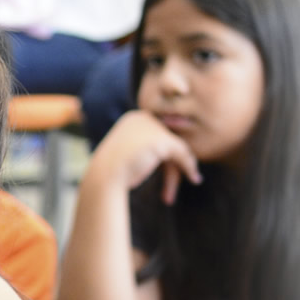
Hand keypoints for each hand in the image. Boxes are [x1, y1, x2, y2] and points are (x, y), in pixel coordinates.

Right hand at [88, 110, 202, 202]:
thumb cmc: (114, 170)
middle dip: (172, 163)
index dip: (165, 154)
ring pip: (176, 146)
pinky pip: (182, 153)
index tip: (170, 171)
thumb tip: (175, 153)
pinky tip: (195, 178)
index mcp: (133, 119)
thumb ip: (147, 148)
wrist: (104, 177)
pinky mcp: (161, 140)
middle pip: (167, 140)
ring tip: (191, 181)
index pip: (157, 133)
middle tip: (174, 181)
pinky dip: (189, 166)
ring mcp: (152, 128)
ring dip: (182, 166)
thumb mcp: (129, 154)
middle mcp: (143, 118)